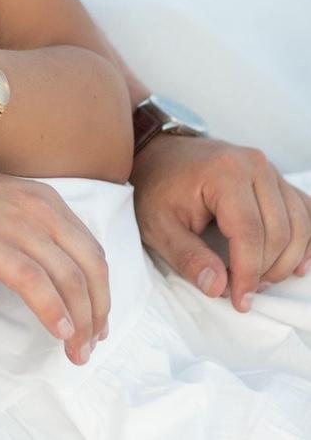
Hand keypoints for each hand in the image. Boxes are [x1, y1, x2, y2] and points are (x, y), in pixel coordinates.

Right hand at [0, 163, 109, 366]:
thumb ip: (26, 236)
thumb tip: (46, 281)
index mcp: (42, 200)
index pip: (91, 251)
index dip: (101, 292)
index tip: (95, 322)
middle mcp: (38, 209)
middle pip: (91, 267)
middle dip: (98, 312)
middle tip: (91, 344)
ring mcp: (15, 225)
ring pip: (70, 280)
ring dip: (80, 323)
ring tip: (75, 351)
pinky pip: (36, 284)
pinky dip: (53, 311)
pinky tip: (56, 332)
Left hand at [131, 135, 310, 309]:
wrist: (158, 152)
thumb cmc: (157, 187)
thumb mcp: (157, 224)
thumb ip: (187, 256)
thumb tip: (218, 288)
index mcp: (224, 172)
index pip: (250, 233)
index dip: (248, 273)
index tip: (239, 300)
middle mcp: (254, 165)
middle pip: (279, 233)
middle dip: (265, 270)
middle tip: (241, 289)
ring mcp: (269, 169)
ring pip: (299, 226)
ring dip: (285, 261)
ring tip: (258, 278)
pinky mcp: (277, 178)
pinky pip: (305, 213)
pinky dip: (303, 241)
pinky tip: (293, 264)